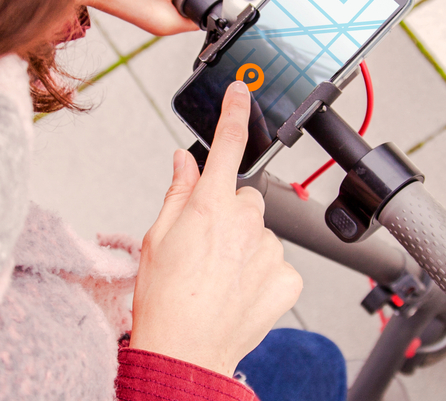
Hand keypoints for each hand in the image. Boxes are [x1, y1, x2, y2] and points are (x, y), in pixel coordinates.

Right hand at [129, 82, 302, 375]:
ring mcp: (270, 251)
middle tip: (206, 246)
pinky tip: (239, 291)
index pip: (227, 146)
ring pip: (261, 233)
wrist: (185, 354)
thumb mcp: (157, 238)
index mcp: (208, 206)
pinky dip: (262, 273)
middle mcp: (245, 223)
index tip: (242, 91)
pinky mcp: (288, 277)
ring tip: (219, 276)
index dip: (235, 112)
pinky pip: (277, 263)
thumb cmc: (163, 301)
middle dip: (229, 214)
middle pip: (245, 199)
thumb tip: (185, 161)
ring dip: (246, 246)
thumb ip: (177, 192)